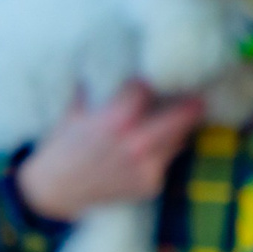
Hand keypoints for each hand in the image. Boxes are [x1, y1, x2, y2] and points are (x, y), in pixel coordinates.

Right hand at [14, 82, 205, 222]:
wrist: (54, 192)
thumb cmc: (63, 146)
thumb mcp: (74, 112)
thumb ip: (96, 88)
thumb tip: (112, 59)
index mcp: (115, 120)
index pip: (149, 90)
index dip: (153, 81)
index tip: (162, 74)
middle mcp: (137, 143)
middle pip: (182, 116)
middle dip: (192, 104)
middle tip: (198, 95)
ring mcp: (147, 166)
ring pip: (180, 138)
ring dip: (182, 127)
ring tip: (184, 117)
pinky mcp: (151, 184)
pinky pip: (168, 160)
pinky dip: (166, 151)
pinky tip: (157, 145)